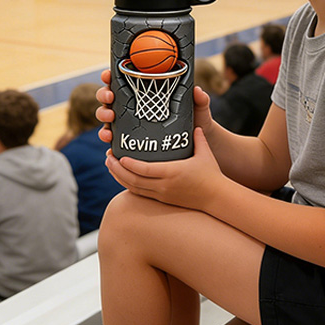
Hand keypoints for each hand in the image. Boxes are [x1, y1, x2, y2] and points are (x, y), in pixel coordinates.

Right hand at [96, 69, 215, 144]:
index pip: (122, 80)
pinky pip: (113, 138)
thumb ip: (200, 100)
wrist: (195, 144)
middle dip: (103, 95)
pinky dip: (107, 138)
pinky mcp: (129, 139)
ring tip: (109, 118)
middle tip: (110, 97)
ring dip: (102, 115)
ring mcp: (129, 122)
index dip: (110, 76)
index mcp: (145, 92)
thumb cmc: (194, 120)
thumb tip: (198, 90)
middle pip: (109, 96)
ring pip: (107, 115)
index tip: (108, 74)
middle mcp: (133, 105)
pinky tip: (109, 141)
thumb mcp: (197, 109)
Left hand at [105, 127, 223, 210]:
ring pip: (135, 188)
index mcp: (172, 172)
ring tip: (110, 166)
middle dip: (118, 169)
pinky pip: (141, 194)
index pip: (144, 170)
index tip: (119, 156)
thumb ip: (197, 137)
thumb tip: (194, 124)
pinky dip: (129, 185)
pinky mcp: (163, 200)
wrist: (217, 198)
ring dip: (120, 178)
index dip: (129, 164)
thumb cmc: (211, 174)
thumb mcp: (204, 152)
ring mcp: (162, 195)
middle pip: (134, 180)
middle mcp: (164, 186)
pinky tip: (123, 177)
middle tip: (108, 158)